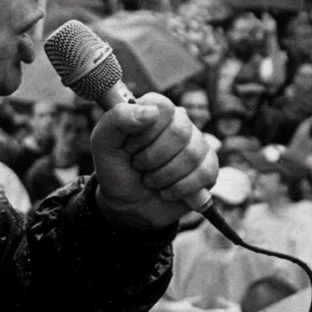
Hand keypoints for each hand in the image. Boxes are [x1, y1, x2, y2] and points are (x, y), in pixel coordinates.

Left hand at [91, 94, 217, 229]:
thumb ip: (117, 120)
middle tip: (139, 166)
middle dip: (152, 158)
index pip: (162, 107)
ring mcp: (197, 144)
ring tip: (150, 181)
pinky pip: (205, 173)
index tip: (129, 147)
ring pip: (192, 155)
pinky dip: (180, 189)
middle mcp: (180, 123)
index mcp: (155, 111)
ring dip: (163, 176)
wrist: (127, 205)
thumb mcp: (103, 144)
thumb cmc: (116, 169)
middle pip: (180, 132)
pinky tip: (167, 191)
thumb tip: (151, 112)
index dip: (145, 132)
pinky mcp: (208, 167)